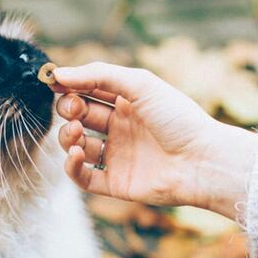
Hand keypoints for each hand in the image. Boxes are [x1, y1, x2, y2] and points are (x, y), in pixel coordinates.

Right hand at [52, 62, 257, 219]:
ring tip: (78, 132)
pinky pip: (83, 177)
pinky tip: (78, 154)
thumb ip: (98, 75)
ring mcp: (117, 156)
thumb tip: (59, 75)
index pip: (88, 91)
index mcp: (127, 102)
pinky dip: (72, 166)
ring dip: (68, 136)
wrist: (203, 161)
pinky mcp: (115, 183)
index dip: (70, 86)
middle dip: (68, 110)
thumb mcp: (139, 84)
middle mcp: (120, 128)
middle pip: (79, 116)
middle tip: (74, 109)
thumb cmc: (178, 118)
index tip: (54, 83)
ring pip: (76, 145)